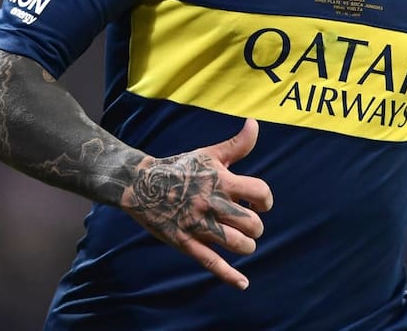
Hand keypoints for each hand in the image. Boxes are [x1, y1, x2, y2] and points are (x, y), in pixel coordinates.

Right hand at [119, 118, 272, 289]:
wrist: (140, 185)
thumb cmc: (181, 168)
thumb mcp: (209, 154)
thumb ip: (237, 144)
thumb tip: (255, 124)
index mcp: (221, 180)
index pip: (260, 192)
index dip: (266, 200)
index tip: (259, 203)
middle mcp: (212, 203)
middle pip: (252, 223)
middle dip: (256, 226)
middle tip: (247, 223)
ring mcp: (198, 224)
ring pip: (237, 244)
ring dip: (246, 245)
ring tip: (242, 241)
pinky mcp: (185, 242)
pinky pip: (211, 262)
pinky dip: (229, 275)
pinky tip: (243, 283)